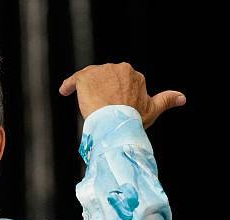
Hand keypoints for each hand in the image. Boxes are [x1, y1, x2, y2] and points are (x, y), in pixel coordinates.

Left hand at [59, 62, 185, 128]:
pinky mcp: (85, 77)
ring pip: (90, 78)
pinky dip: (68, 85)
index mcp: (134, 75)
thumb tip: (183, 98)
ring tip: (84, 102)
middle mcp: (118, 68)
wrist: (115, 122)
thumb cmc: (134, 118)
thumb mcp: (153, 109)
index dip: (115, 93)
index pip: (120, 81)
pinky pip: (74, 79)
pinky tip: (64, 91)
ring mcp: (101, 71)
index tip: (113, 105)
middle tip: (99, 107)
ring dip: (86, 88)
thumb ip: (166, 99)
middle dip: (102, 89)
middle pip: (105, 77)